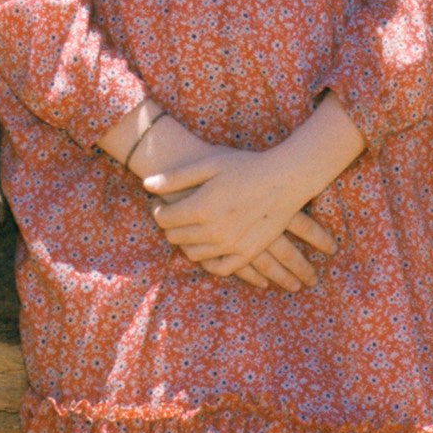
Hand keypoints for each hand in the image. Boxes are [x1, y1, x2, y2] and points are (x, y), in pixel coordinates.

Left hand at [145, 142, 341, 286]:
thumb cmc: (246, 166)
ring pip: (193, 254)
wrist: (286, 179)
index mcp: (201, 207)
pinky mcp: (246, 254)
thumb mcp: (210, 164)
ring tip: (193, 226)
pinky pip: (218, 268)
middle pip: (175, 237)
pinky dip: (209, 260)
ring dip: (187, 242)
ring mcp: (230, 245)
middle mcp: (213, 231)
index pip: (164, 219)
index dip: (159, 210)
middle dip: (171, 226)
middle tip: (177, 213)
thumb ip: (177, 177)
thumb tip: (147, 185)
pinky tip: (209, 246)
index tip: (162, 203)